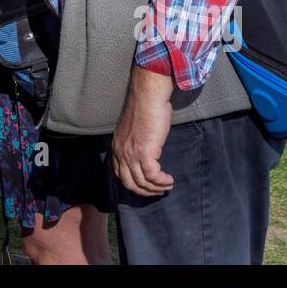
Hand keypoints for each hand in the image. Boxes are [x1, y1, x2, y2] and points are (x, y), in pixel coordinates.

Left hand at [111, 64, 175, 196]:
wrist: (148, 96)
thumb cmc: (146, 107)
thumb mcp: (135, 129)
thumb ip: (136, 142)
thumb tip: (146, 151)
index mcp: (117, 146)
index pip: (119, 173)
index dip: (133, 183)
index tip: (146, 185)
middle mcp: (121, 152)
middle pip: (129, 182)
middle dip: (144, 191)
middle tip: (157, 191)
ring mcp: (131, 153)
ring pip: (141, 182)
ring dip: (156, 188)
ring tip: (167, 186)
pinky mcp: (144, 153)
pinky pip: (152, 176)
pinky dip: (162, 181)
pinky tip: (169, 180)